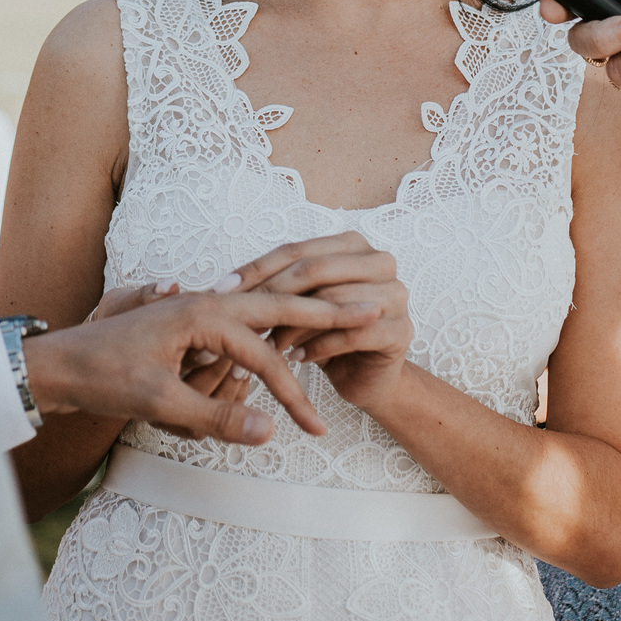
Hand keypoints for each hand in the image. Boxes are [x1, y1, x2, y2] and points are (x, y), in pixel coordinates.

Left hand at [23, 287, 382, 444]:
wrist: (58, 363)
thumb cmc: (104, 376)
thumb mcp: (160, 402)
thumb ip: (217, 417)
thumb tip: (269, 432)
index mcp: (202, 313)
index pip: (264, 353)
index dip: (290, 394)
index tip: (316, 428)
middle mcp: (204, 301)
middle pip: (275, 305)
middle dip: (321, 313)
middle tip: (369, 310)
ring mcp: (197, 307)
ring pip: (258, 313)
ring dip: (293, 323)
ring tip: (339, 321)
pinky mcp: (189, 321)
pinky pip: (239, 323)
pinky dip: (266, 332)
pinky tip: (281, 343)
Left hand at [220, 231, 412, 418]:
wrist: (367, 376)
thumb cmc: (325, 333)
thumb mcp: (300, 304)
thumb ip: (277, 285)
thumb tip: (224, 285)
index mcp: (353, 244)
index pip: (296, 250)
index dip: (256, 269)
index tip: (221, 290)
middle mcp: (379, 261)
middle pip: (315, 270)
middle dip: (273, 296)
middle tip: (241, 321)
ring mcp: (395, 294)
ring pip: (332, 302)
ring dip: (293, 326)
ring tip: (267, 346)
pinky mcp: (400, 330)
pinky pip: (351, 334)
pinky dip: (318, 347)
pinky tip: (297, 359)